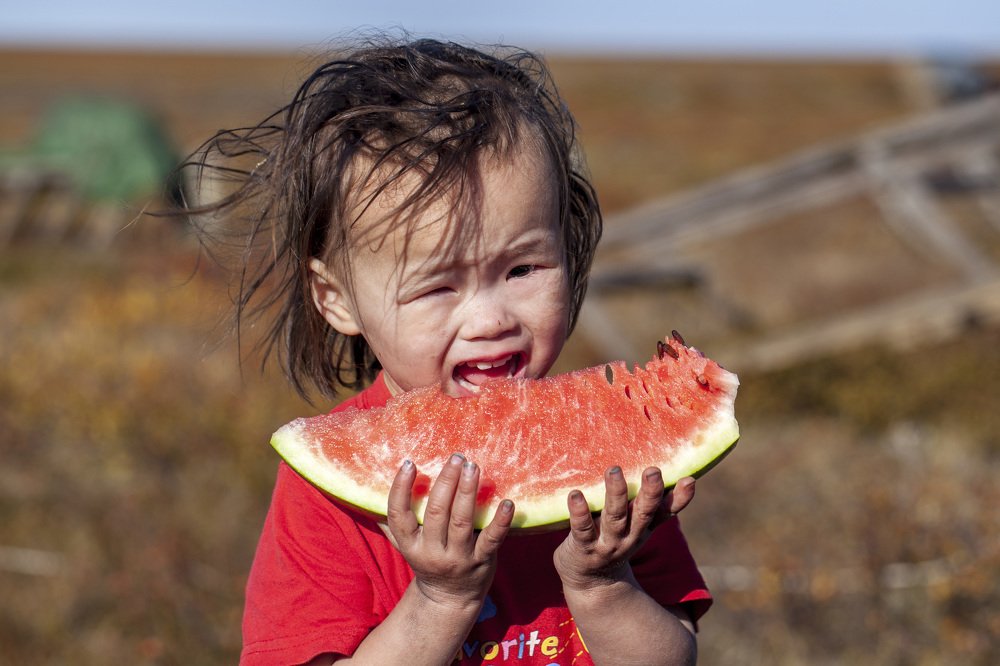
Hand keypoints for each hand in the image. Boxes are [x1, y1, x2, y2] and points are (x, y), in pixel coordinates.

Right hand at [387, 454, 513, 608]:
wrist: (450, 600)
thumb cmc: (428, 560)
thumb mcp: (406, 545)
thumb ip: (393, 521)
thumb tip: (371, 488)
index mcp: (411, 545)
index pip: (399, 515)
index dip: (401, 489)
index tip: (409, 463)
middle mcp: (433, 552)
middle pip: (436, 513)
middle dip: (445, 482)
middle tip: (456, 457)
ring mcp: (459, 557)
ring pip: (462, 521)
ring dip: (468, 492)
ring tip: (473, 467)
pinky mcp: (482, 561)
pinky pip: (492, 540)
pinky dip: (500, 521)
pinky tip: (507, 502)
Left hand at [553, 467, 695, 591]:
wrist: (592, 582)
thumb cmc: (615, 540)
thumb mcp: (637, 526)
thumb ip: (649, 502)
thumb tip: (664, 467)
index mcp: (644, 527)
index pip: (665, 511)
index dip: (679, 498)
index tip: (689, 480)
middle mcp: (629, 536)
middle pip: (643, 513)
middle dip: (650, 493)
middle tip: (653, 470)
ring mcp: (606, 543)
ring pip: (614, 518)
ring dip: (615, 494)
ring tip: (614, 471)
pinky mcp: (582, 547)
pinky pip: (581, 529)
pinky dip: (579, 512)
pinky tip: (575, 495)